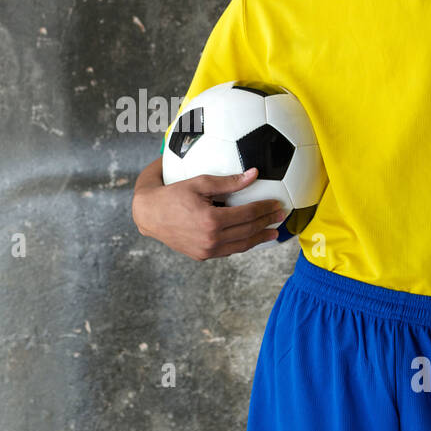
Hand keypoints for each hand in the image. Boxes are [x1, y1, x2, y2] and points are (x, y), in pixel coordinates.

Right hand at [133, 163, 287, 260]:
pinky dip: (242, 244)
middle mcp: (210, 239)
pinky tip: (250, 238)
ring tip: (273, 233)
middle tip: (281, 217)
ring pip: (240, 246)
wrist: (149, 214)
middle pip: (247, 232)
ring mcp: (206, 251)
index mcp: (211, 221)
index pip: (247, 215)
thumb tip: (254, 174)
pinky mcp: (201, 256)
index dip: (264, 209)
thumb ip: (229, 181)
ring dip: (259, 239)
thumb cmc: (172, 193)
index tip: (277, 203)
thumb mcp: (200, 183)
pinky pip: (228, 251)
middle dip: (266, 223)